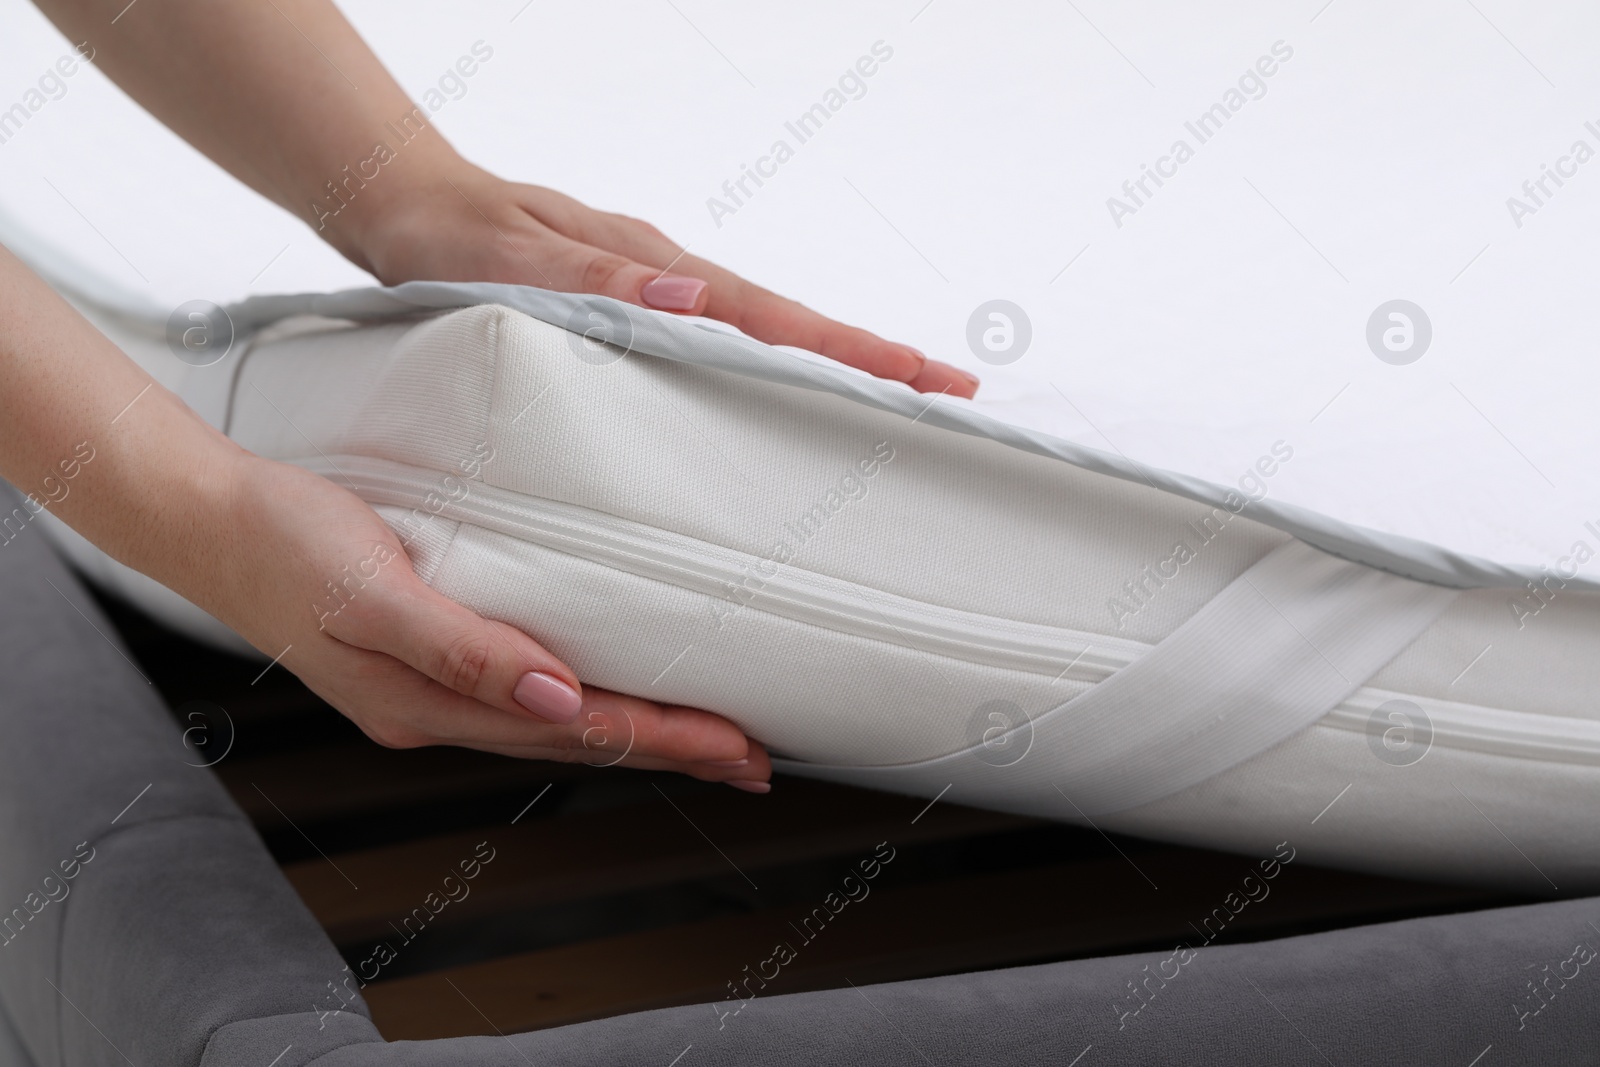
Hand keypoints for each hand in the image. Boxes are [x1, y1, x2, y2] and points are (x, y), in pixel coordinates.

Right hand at [209, 451, 772, 788]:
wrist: (208, 521)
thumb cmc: (283, 544)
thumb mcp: (372, 592)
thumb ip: (463, 648)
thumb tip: (558, 697)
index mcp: (430, 703)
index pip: (579, 729)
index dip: (665, 738)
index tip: (737, 744)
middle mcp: (439, 708)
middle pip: (580, 737)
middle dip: (670, 747)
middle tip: (752, 754)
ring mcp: (431, 689)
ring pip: (557, 721)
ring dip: (634, 728)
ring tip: (702, 731)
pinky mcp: (426, 655)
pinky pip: (523, 690)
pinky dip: (582, 697)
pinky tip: (604, 688)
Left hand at [341, 161, 979, 398]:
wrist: (401, 203)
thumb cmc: (443, 239)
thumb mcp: (502, 265)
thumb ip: (590, 284)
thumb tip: (694, 302)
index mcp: (650, 269)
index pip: (772, 318)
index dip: (852, 353)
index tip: (924, 379)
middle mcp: (667, 276)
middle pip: (791, 324)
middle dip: (872, 360)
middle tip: (948, 396)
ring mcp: (656, 287)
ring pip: (763, 330)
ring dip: (831, 364)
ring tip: (895, 402)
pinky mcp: (637, 301)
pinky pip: (722, 338)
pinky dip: (772, 361)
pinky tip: (784, 392)